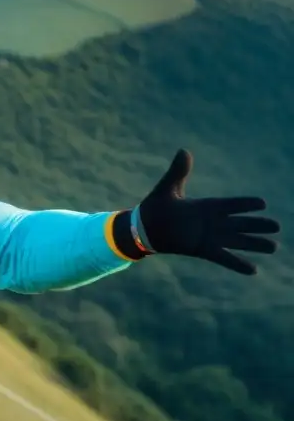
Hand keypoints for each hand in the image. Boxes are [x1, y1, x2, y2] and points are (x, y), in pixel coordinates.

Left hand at [135, 149, 279, 274]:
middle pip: (240, 223)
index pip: (231, 204)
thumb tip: (184, 151)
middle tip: (277, 226)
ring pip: (237, 241)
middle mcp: (212, 222)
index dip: (245, 204)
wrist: (143, 227)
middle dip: (258, 225)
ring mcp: (208, 237)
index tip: (262, 203)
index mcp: (206, 206)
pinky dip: (237, 264)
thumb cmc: (156, 206)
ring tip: (274, 246)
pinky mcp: (202, 250)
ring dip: (254, 244)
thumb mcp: (168, 187)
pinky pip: (224, 258)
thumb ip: (178, 171)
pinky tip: (254, 270)